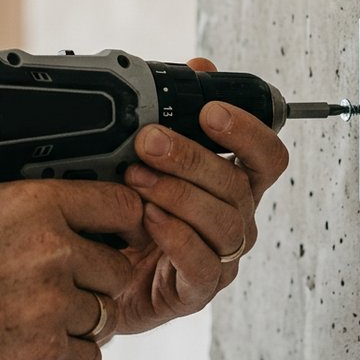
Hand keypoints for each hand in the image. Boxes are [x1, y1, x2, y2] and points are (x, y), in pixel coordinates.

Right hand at [0, 180, 146, 359]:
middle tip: (55, 289)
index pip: (122, 205)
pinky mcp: (46, 356)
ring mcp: (50, 306)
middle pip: (118, 269)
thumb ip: (40, 207)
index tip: (120, 236)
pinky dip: (67, 359)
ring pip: (104, 316)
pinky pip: (90, 358)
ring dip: (76, 322)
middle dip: (94, 281)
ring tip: (28, 318)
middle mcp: (49, 251)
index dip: (124, 224)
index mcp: (35, 205)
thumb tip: (93, 207)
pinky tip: (29, 345)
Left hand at [116, 58, 289, 332]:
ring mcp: (220, 258)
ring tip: (136, 178)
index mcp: (232, 185)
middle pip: (238, 184)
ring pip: (223, 222)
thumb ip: (175, 115)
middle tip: (149, 140)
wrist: (95, 277)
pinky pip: (202, 264)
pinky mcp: (196, 291)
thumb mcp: (144, 158)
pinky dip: (176, 238)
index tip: (211, 112)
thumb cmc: (127, 217)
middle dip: (192, 157)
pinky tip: (148, 219)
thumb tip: (202, 67)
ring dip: (178, 194)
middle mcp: (235, 220)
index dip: (248, 132)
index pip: (265, 156)